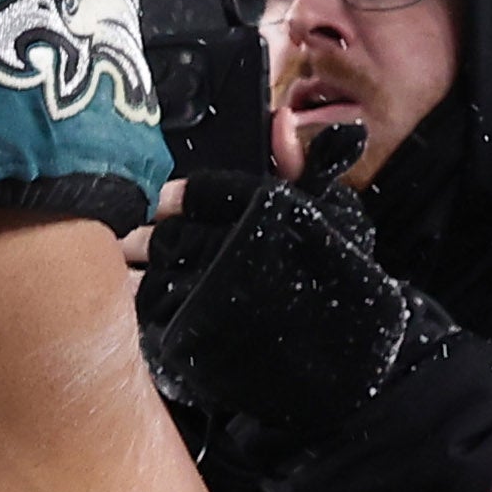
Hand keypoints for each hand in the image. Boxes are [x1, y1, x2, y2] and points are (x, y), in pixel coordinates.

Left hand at [142, 172, 428, 438]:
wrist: (351, 370)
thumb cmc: (343, 283)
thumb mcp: (335, 215)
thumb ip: (303, 164)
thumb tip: (280, 122)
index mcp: (264, 214)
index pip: (196, 192)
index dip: (177, 197)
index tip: (170, 203)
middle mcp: (232, 255)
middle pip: (164, 235)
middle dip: (151, 236)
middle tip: (142, 237)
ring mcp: (210, 305)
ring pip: (148, 277)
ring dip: (140, 273)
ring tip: (143, 272)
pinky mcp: (194, 349)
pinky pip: (149, 321)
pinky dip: (145, 313)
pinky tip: (152, 309)